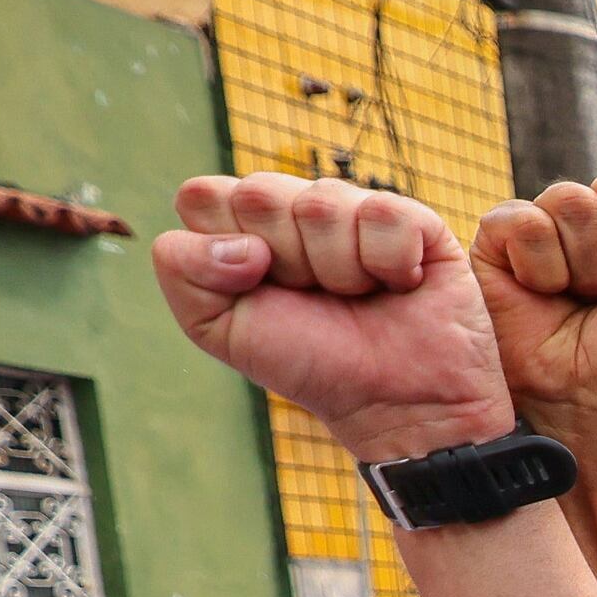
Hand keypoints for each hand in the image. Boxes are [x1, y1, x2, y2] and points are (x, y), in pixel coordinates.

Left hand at [153, 175, 514, 464]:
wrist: (395, 403)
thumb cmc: (311, 364)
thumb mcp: (218, 328)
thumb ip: (183, 269)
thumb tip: (244, 241)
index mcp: (245, 227)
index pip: (202, 195)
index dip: (223, 246)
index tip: (256, 289)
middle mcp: (297, 209)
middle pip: (257, 192)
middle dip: (283, 260)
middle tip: (313, 298)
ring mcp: (354, 209)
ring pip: (321, 203)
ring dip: (339, 270)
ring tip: (360, 297)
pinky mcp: (414, 218)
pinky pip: (383, 214)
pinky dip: (390, 264)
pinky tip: (400, 286)